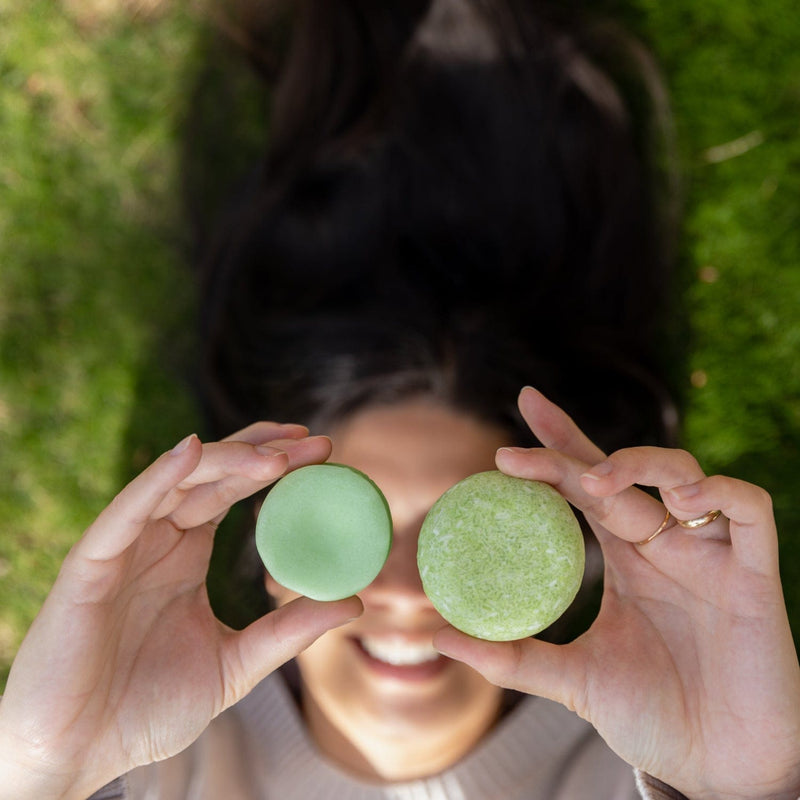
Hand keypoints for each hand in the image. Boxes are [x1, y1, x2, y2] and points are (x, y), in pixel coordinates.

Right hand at [0, 424, 362, 799]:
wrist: (79, 756)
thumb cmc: (148, 711)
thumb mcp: (236, 665)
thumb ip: (288, 631)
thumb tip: (354, 602)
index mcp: (184, 556)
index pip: (232, 493)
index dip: (272, 466)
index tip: (321, 452)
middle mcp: (156, 541)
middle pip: (213, 476)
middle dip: (263, 452)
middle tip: (315, 443)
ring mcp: (123, 547)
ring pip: (177, 482)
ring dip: (227, 460)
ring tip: (279, 454)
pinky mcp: (90, 565)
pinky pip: (127, 510)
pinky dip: (159, 477)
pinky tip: (194, 452)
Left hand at [434, 387, 799, 799]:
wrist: (721, 768)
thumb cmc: (654, 717)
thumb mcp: (573, 680)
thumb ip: (511, 656)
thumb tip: (436, 634)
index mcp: (626, 557)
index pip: (586, 484)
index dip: (559, 443)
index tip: (519, 409)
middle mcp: (664, 543)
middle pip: (619, 472)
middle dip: (571, 450)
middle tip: (516, 446)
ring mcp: (709, 553)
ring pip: (682, 472)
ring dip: (638, 462)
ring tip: (597, 481)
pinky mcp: (755, 573)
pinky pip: (749, 508)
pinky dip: (719, 491)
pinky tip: (681, 501)